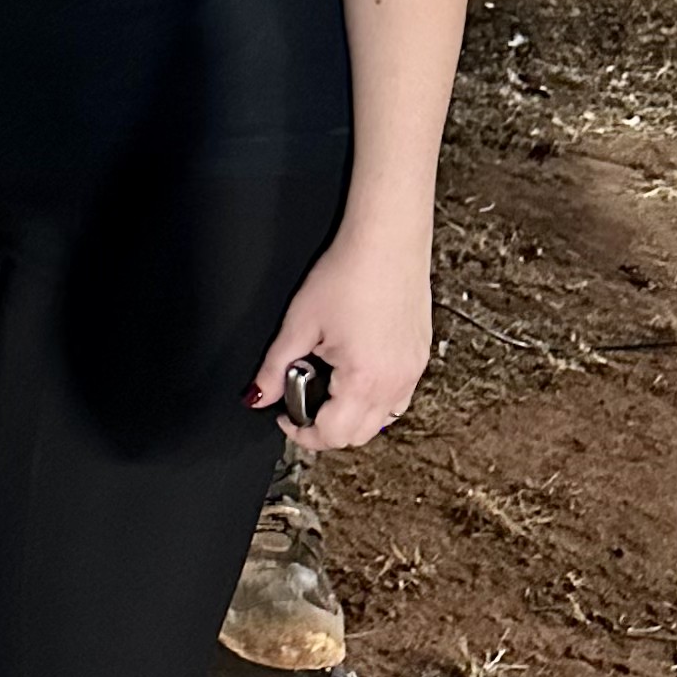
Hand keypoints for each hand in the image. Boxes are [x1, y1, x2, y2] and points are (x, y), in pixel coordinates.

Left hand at [247, 223, 431, 455]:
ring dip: (352, 416)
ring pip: (381, 420)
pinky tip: (355, 373)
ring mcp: (412, 371)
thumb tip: (258, 395)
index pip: (332, 434)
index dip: (301, 433)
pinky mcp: (419, 357)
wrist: (387, 241)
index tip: (284, 416)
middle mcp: (395, 383)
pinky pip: (398, 398)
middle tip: (302, 403)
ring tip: (329, 387)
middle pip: (357, 436)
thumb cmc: (349, 273)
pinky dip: (375, 399)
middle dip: (325, 429)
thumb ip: (274, 368)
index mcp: (364, 380)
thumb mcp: (299, 324)